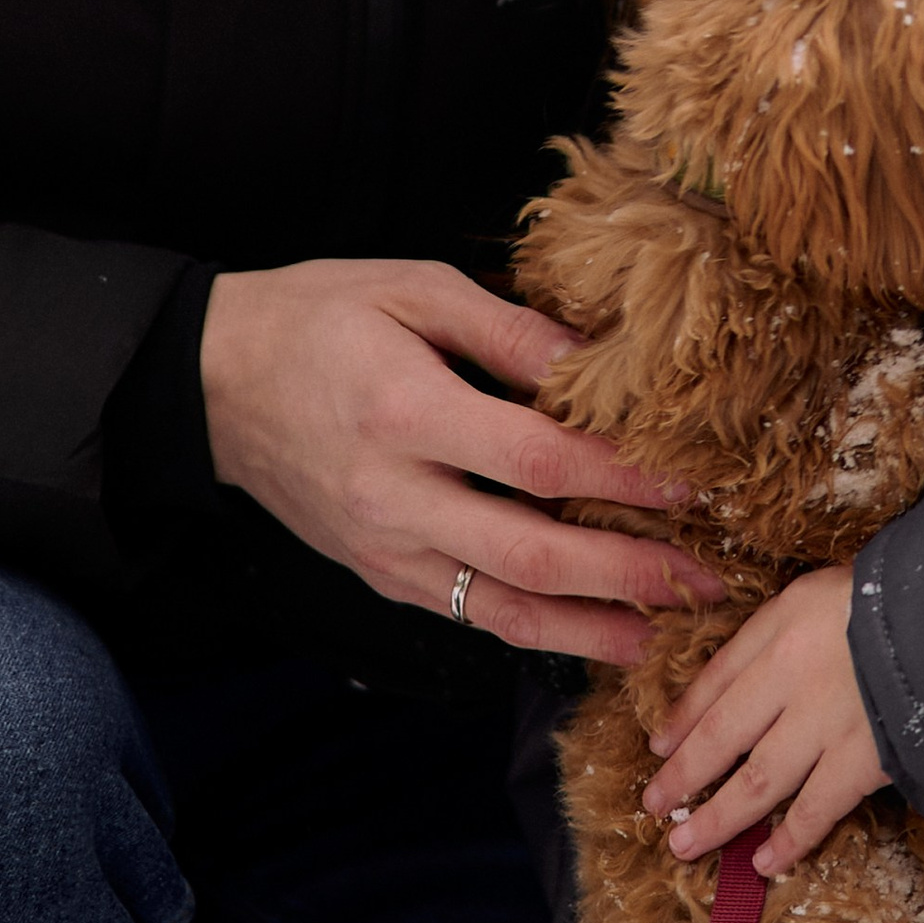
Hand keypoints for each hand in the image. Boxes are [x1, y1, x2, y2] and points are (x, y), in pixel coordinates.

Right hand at [198, 257, 720, 666]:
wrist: (213, 380)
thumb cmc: (319, 316)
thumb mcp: (413, 288)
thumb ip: (508, 329)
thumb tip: (597, 363)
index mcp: (405, 410)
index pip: (535, 457)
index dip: (620, 476)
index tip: (691, 483)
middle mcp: (393, 495)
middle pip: (529, 552)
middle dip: (628, 574)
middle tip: (710, 579)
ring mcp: (382, 548)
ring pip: (500, 608)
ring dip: (592, 628)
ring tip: (670, 634)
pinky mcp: (377, 574)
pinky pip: (466, 613)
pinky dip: (536, 630)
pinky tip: (593, 633)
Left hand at [644, 565, 884, 875]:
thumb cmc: (895, 595)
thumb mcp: (825, 589)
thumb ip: (785, 630)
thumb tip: (748, 676)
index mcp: (782, 624)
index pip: (717, 678)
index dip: (683, 716)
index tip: (660, 745)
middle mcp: (792, 676)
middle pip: (722, 735)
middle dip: (683, 775)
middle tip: (653, 805)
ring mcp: (826, 722)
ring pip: (758, 781)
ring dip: (718, 817)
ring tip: (685, 843)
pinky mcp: (863, 759)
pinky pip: (817, 810)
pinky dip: (789, 840)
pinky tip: (763, 861)